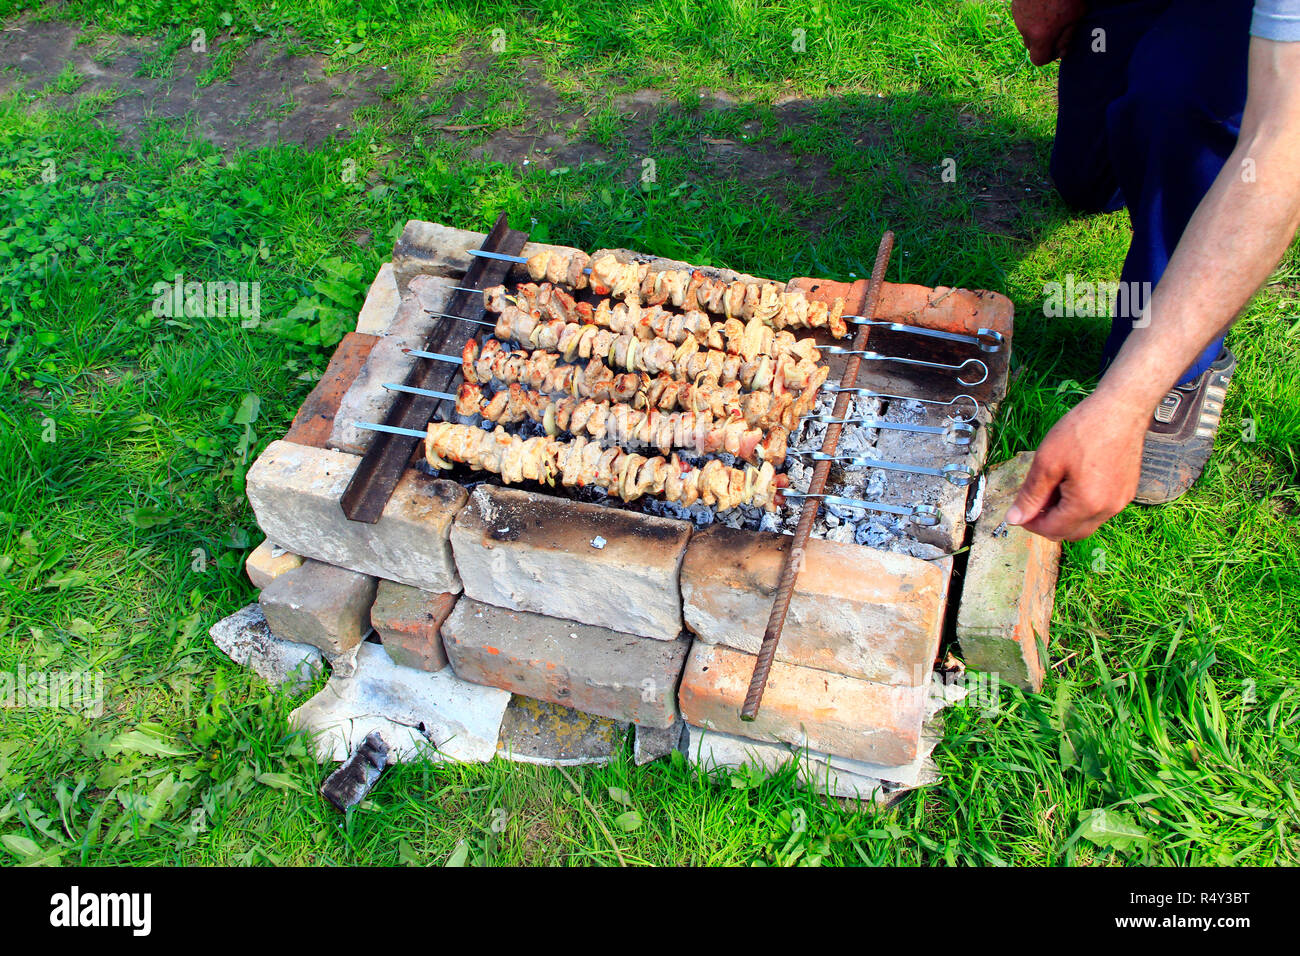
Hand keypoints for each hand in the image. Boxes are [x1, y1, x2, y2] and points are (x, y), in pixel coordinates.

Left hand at [1005, 393, 1145, 540]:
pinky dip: (1082, 505)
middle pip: (1071, 533)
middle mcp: (1108, 509)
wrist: (1122, 408)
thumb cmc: (1084, 430)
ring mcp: (1121, 501)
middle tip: (1033, 501)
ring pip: (1086, 523)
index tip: (1019, 511)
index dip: (1031, 524)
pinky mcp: (1127, 491)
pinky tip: (1071, 482)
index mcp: (1087, 505)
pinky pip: (1100, 510)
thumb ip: (1030, 495)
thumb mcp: (1047, 462)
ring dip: (1065, 515)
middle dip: (1048, 523)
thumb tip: (1014, 519)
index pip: (1052, 530)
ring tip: (1052, 487)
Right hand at [1011, 0, 1088, 65]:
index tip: (1058, 47)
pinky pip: (1023, 17)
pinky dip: (1032, 15)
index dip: (1049, 57)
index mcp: (1040, 35)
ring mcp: (1018, 16)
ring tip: (1051, 11)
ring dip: (1037, 27)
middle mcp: (1025, 29)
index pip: (1038, 60)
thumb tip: (1062, 51)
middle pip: (1031, 46)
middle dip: (1043, 42)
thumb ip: (1067, 36)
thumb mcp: (1076, 14)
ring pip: (1026, 30)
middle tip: (1058, 28)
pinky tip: (1043, 3)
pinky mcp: (1015, 5)